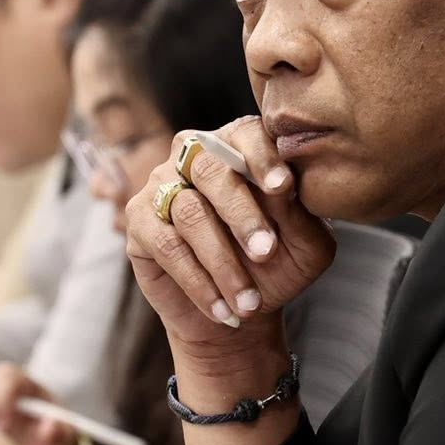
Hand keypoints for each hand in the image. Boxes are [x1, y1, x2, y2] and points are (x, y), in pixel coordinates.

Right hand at [125, 116, 335, 362]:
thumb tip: (284, 188)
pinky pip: (166, 246)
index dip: (263, 158)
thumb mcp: (305, 246)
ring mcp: (162, 185)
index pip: (246, 134)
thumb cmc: (276, 268)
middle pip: (211, 169)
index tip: (284, 188)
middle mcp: (195, 156)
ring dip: (223, 262)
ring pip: (189, 212)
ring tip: (247, 301)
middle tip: (266, 253)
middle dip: (242, 214)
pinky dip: (198, 281)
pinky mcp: (139, 222)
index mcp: (240, 147)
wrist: (239, 310)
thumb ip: (300, 214)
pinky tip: (222, 309)